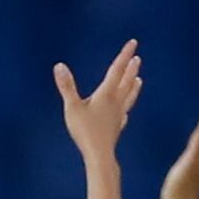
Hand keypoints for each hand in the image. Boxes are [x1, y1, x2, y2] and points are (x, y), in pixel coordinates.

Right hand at [56, 40, 141, 160]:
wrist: (99, 155)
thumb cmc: (85, 131)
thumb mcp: (72, 107)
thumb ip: (66, 86)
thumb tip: (59, 66)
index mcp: (106, 94)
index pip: (117, 69)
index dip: (124, 55)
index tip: (133, 43)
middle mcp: (115, 102)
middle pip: (126, 82)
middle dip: (131, 69)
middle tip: (137, 58)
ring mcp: (118, 116)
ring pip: (128, 98)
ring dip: (133, 87)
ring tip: (139, 81)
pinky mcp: (116, 128)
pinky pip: (123, 115)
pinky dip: (126, 109)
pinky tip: (125, 113)